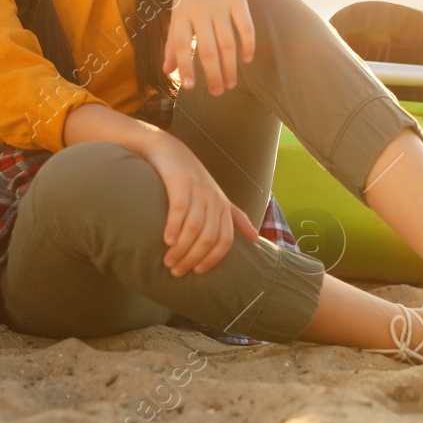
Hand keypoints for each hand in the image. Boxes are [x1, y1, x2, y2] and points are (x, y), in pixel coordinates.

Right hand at [143, 136, 260, 276]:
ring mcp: (198, 190)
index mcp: (223, 206)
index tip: (197, 271)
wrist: (169, 150)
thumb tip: (255, 237)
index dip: (213, 258)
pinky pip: (179, 210)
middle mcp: (214, 199)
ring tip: (168, 262)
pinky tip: (167, 241)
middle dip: (193, 258)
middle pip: (209, 237)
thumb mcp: (217, 197)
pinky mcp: (180, 183)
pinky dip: (174, 227)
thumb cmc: (193, 179)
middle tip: (176, 271)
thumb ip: (235, 217)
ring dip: (181, 249)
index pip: (225, 239)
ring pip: (194, 228)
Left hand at [164, 0, 254, 95]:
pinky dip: (247, 45)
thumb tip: (167, 70)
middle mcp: (200, 10)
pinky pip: (245, 27)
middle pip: (207, 49)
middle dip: (212, 74)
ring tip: (230, 84)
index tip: (189, 88)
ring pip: (227, 43)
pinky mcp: (239, 0)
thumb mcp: (177, 13)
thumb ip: (172, 42)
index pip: (180, 44)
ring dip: (230, 67)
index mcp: (181, 14)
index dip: (184, 67)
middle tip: (217, 92)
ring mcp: (220, 5)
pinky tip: (247, 60)